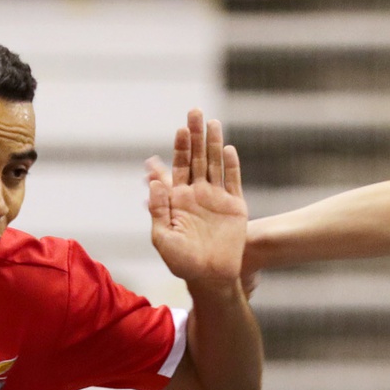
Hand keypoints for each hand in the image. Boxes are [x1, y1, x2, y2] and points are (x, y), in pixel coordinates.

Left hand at [147, 110, 246, 286]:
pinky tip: (228, 149)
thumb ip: (158, 209)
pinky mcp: (235, 207)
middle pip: (197, 158)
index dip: (179, 148)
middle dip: (195, 136)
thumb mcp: (162, 237)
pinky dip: (231, 166)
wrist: (210, 278)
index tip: (180, 130)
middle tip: (194, 111)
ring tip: (212, 122)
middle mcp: (198, 195)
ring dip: (213, 143)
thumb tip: (155, 180)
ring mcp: (217, 199)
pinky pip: (233, 182)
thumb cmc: (182, 262)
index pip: (178, 167)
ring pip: (215, 164)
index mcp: (179, 200)